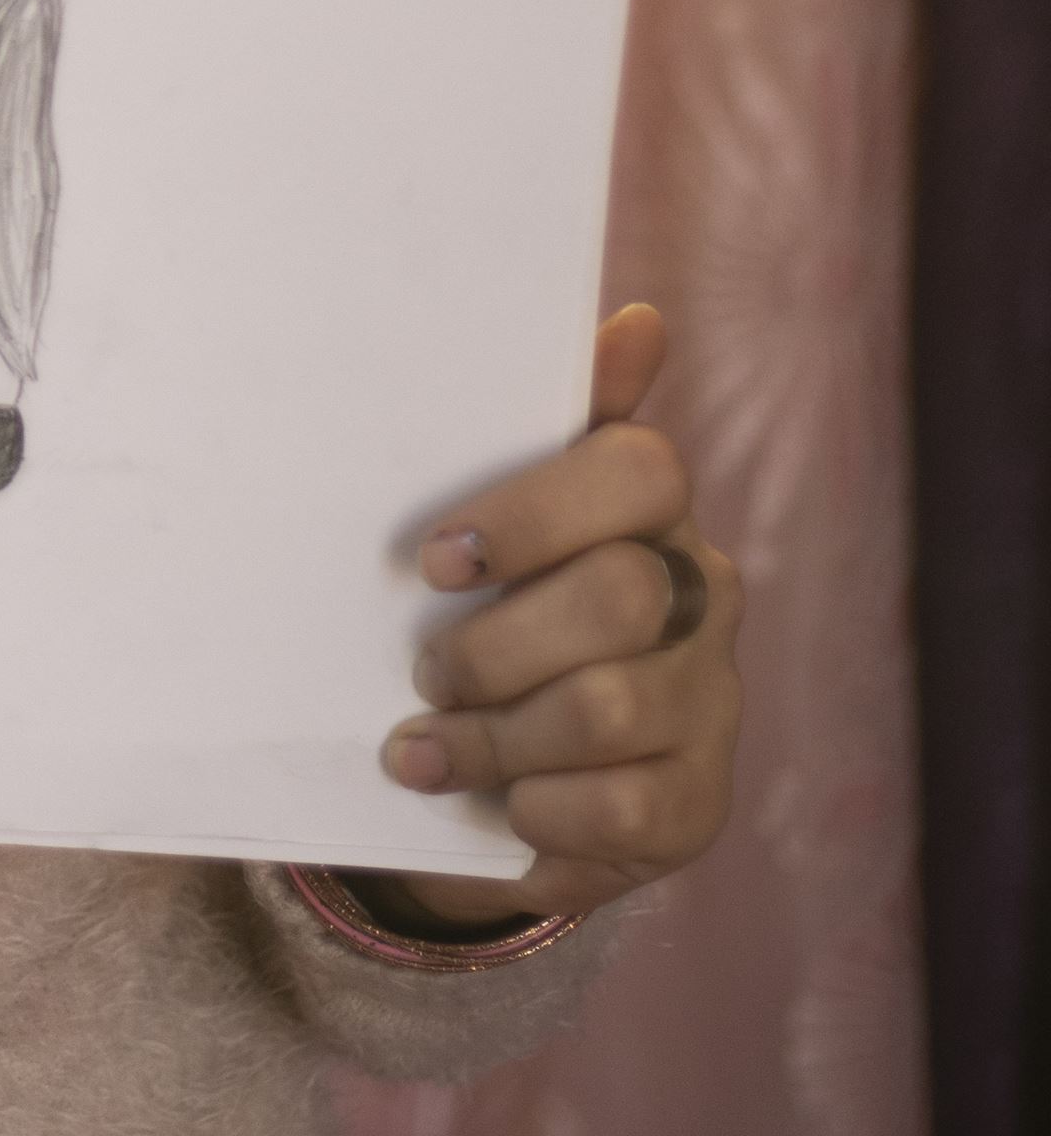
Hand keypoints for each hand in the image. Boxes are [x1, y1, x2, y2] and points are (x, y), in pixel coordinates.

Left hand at [374, 306, 740, 926]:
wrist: (503, 778)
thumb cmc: (495, 619)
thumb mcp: (496, 527)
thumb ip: (547, 426)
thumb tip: (637, 322)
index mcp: (653, 513)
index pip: (640, 469)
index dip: (534, 511)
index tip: (435, 561)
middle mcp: (701, 597)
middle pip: (618, 596)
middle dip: (494, 646)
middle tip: (424, 674)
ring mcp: (711, 704)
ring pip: (606, 709)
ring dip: (492, 738)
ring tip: (423, 751)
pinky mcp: (698, 806)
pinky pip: (618, 810)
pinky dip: (537, 812)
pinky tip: (499, 805)